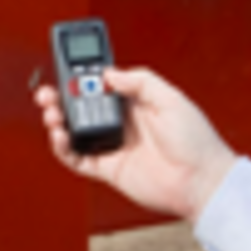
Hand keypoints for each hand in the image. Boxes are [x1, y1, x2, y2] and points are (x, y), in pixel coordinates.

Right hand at [34, 67, 236, 222]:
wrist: (201, 181)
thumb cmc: (196, 141)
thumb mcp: (171, 98)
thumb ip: (140, 81)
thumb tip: (109, 73)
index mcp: (137, 103)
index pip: (102, 86)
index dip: (83, 79)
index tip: (69, 70)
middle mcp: (123, 124)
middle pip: (83, 108)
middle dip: (62, 98)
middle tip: (49, 92)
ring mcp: (115, 147)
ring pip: (76, 132)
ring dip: (59, 120)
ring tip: (52, 113)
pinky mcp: (109, 170)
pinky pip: (78, 159)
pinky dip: (63, 149)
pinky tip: (60, 136)